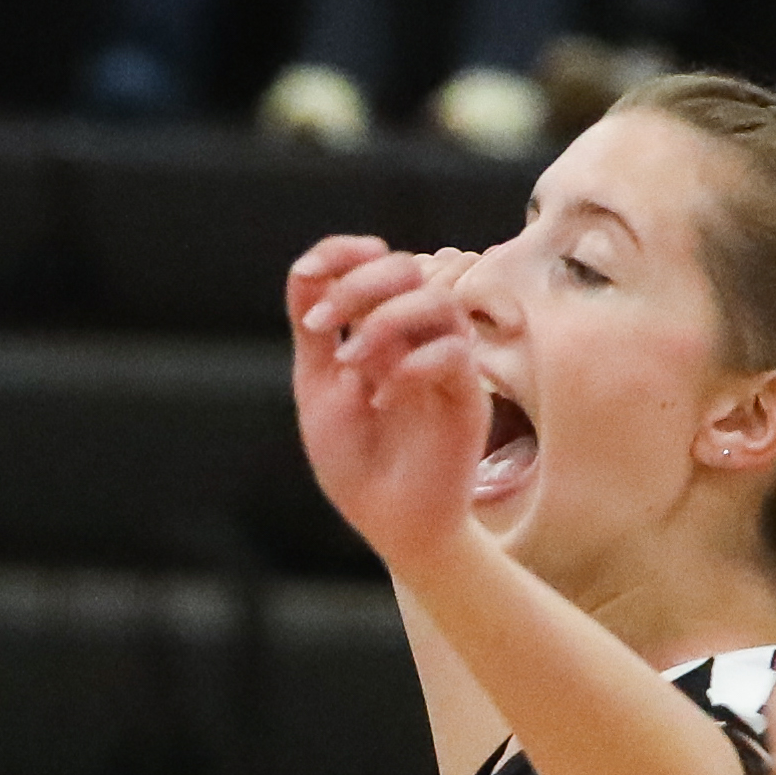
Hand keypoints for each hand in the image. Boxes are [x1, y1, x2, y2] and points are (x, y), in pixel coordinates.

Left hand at [284, 232, 496, 565]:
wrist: (388, 521)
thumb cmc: (355, 458)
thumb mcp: (317, 386)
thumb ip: (315, 330)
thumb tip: (306, 268)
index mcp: (383, 326)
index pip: (376, 260)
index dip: (342, 253)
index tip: (310, 277)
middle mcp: (419, 336)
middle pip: (409, 268)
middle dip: (359, 286)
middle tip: (322, 327)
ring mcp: (447, 362)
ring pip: (437, 302)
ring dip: (385, 321)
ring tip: (351, 365)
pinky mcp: (468, 397)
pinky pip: (455, 353)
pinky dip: (412, 366)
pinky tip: (382, 398)